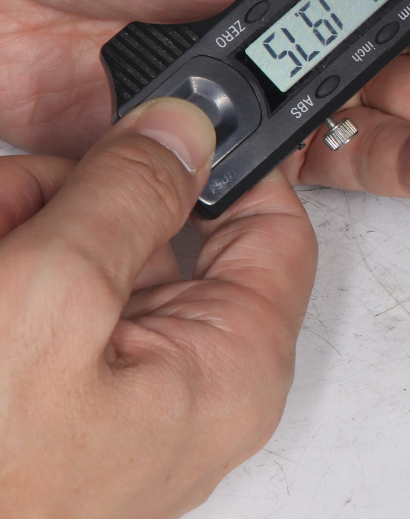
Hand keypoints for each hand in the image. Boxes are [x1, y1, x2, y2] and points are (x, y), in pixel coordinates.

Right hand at [0, 97, 314, 518]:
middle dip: (80, 200)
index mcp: (234, 369)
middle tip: (18, 200)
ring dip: (27, 232)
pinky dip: (8, 274)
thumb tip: (184, 129)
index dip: (224, 160)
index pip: (274, 226)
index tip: (166, 109)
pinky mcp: (54, 410)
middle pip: (162, 236)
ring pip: (92, 264)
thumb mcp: (53, 299)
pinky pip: (46, 311)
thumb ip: (126, 198)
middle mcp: (192, 387)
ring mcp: (119, 401)